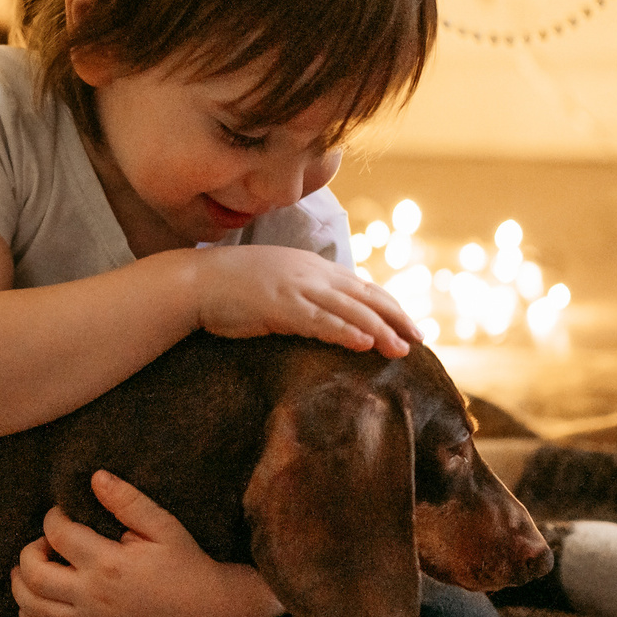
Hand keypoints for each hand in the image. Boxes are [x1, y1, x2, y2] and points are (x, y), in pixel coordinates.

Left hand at [11, 470, 283, 616]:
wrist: (204, 612)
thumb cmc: (184, 563)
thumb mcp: (162, 525)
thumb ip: (127, 501)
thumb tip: (95, 477)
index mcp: (108, 564)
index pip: (58, 534)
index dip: (52, 517)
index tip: (60, 513)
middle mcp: (93, 597)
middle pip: (33, 575)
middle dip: (28, 552)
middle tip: (44, 542)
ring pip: (33, 609)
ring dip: (21, 586)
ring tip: (29, 569)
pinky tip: (32, 604)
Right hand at [189, 245, 417, 357]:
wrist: (195, 282)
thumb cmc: (231, 288)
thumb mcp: (276, 283)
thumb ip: (303, 294)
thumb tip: (325, 314)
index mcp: (312, 267)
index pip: (362, 286)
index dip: (389, 305)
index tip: (410, 324)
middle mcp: (311, 273)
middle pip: (366, 296)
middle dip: (397, 318)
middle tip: (421, 339)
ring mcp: (297, 288)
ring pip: (350, 310)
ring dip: (380, 330)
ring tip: (401, 349)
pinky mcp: (281, 307)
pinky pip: (321, 321)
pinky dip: (346, 332)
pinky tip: (365, 344)